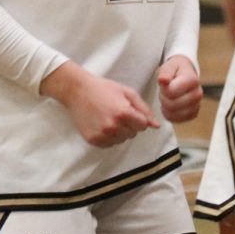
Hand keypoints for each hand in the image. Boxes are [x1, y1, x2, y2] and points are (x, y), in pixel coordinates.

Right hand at [41, 62, 159, 147]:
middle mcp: (113, 127)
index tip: (128, 110)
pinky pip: (110, 144)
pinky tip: (102, 124)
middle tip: (116, 112)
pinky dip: (109, 137)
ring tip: (109, 117)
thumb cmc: (104, 89)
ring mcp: (102, 135)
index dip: (138, 118)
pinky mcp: (93, 140)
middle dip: (129, 124)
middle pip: (133, 134)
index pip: (142, 126)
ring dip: (119, 131)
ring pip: (122, 140)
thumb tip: (156, 126)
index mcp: (123, 113)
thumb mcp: (127, 92)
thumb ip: (144, 109)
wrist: (78, 91)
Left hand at [157, 55, 202, 122]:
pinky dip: (168, 113)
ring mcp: (197, 106)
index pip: (171, 92)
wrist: (185, 75)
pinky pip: (174, 119)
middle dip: (163, 97)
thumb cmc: (175, 70)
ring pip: (172, 114)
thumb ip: (165, 72)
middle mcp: (198, 94)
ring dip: (165, 105)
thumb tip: (162, 80)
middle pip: (171, 105)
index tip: (165, 82)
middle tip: (165, 90)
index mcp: (193, 80)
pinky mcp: (193, 115)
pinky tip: (171, 103)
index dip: (163, 88)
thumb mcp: (169, 66)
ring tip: (169, 96)